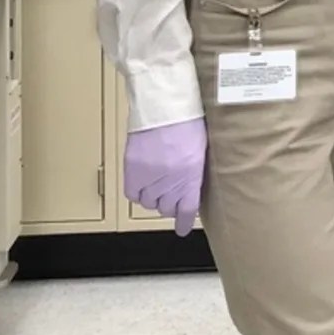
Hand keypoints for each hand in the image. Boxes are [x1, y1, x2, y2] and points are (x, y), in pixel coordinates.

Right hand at [124, 118, 206, 236]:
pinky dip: (137, 191)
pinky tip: (142, 182)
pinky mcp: (133, 170)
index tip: (182, 228)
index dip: (183, 222)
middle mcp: (171, 181)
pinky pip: (132, 194)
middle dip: (169, 203)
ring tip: (156, 184)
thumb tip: (190, 187)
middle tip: (170, 194)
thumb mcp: (200, 150)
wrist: (164, 106)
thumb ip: (195, 172)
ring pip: (149, 202)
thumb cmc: (188, 121)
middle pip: (166, 207)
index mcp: (192, 176)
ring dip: (153, 197)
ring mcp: (151, 177)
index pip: (186, 210)